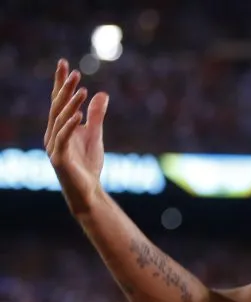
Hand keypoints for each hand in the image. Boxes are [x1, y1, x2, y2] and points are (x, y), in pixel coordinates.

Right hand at [44, 59, 109, 215]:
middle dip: (65, 89)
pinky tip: (79, 114)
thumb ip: (96, 116)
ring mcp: (54, 146)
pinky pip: (63, 138)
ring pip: (60, 120)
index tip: (64, 64)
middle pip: (57, 106)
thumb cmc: (88, 165)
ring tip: (81, 90)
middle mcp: (52, 134)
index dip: (61, 82)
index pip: (59, 101)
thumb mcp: (94, 135)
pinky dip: (70, 125)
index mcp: (59, 127)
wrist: (87, 192)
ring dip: (70, 104)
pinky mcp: (59, 158)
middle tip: (75, 72)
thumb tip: (101, 94)